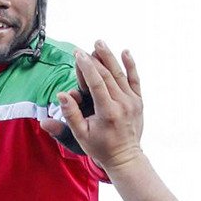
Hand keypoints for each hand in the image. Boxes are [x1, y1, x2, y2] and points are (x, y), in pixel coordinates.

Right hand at [42, 40, 142, 171]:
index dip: (86, 67)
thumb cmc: (100, 147)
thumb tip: (61, 94)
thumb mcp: (81, 135)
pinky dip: (131, 65)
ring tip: (99, 43)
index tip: (77, 54)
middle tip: (83, 49)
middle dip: (94, 60)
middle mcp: (122, 104)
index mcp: (108, 112)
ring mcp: (133, 102)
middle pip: (107, 75)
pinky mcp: (139, 102)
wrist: (125, 157)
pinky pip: (135, 80)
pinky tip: (125, 52)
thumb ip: (70, 114)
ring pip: (120, 74)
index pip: (96, 83)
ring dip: (109, 57)